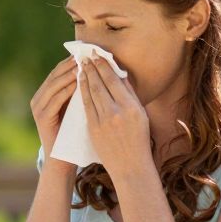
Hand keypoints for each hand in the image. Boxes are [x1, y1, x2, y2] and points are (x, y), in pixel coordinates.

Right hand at [31, 57, 79, 158]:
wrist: (64, 159)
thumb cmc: (75, 134)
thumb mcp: (78, 108)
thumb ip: (81, 91)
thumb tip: (98, 70)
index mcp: (46, 94)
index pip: (59, 71)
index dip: (73, 61)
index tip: (89, 51)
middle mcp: (38, 99)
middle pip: (55, 74)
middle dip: (71, 64)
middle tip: (86, 54)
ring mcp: (38, 108)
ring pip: (54, 84)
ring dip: (69, 73)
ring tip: (84, 64)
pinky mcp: (41, 118)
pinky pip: (55, 99)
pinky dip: (66, 90)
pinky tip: (78, 82)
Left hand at [82, 58, 150, 179]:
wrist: (130, 166)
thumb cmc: (139, 139)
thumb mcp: (141, 115)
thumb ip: (130, 95)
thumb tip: (120, 74)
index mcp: (132, 108)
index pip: (115, 81)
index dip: (104, 66)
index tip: (98, 55)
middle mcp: (117, 113)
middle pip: (100, 84)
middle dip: (92, 68)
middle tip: (86, 55)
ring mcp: (103, 121)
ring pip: (91, 94)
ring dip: (85, 77)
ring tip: (81, 65)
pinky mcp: (93, 129)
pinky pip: (85, 106)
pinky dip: (81, 92)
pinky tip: (79, 83)